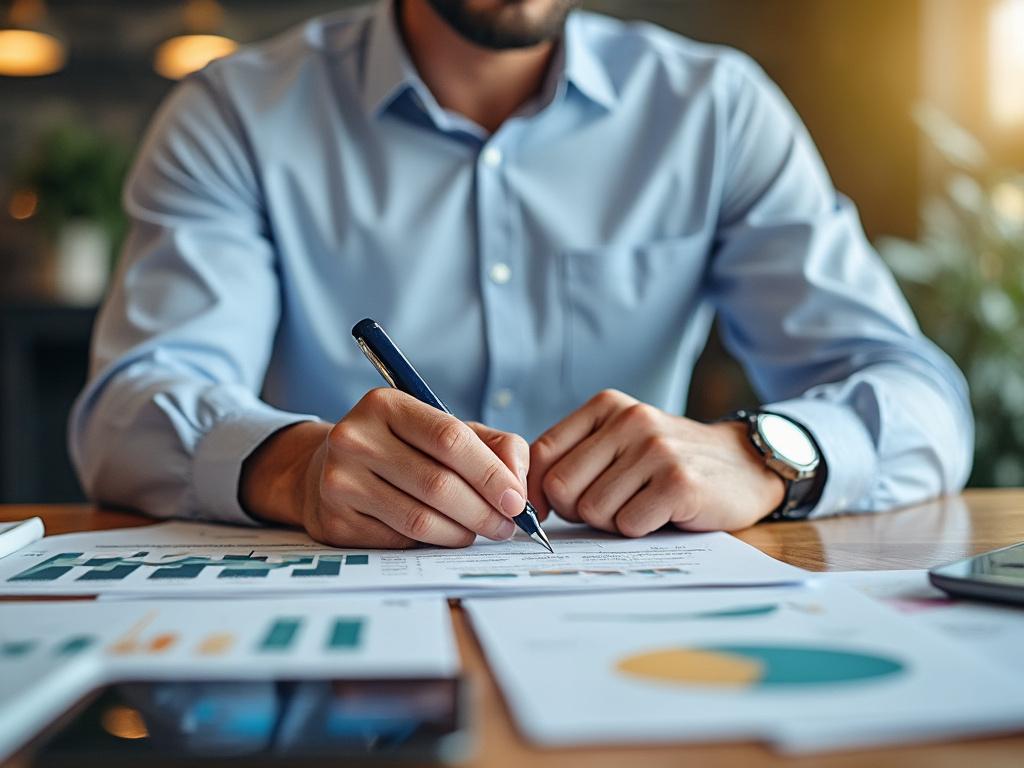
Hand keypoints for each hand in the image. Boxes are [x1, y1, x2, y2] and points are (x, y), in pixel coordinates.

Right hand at [240, 388, 529, 547]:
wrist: (325, 470)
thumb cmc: (402, 449)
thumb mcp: (444, 430)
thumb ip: (494, 446)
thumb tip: (518, 484)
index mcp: (385, 405)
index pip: (450, 438)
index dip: (490, 473)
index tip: (516, 500)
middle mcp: (355, 438)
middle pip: (437, 484)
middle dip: (483, 511)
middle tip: (506, 526)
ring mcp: (339, 480)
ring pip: (420, 519)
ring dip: (461, 532)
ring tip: (478, 531)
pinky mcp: (334, 519)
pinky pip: (399, 539)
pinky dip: (430, 542)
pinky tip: (440, 534)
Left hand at [527, 390, 784, 535]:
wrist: (746, 465)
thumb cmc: (669, 462)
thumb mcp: (621, 442)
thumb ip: (575, 458)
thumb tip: (523, 500)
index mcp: (606, 406)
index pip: (542, 454)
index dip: (538, 491)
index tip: (553, 509)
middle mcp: (629, 421)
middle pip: (561, 487)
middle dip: (577, 511)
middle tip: (610, 508)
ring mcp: (656, 450)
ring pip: (593, 511)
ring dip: (612, 522)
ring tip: (641, 506)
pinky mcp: (679, 483)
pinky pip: (629, 524)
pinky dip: (640, 530)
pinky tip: (662, 514)